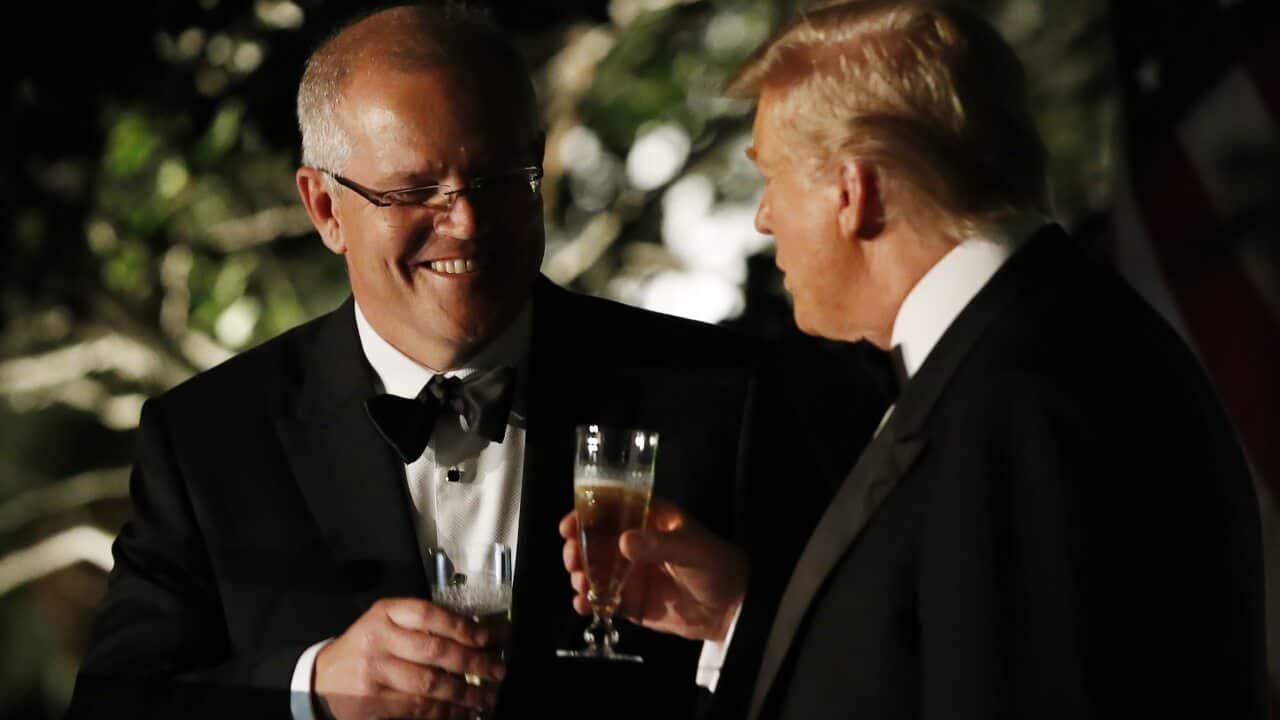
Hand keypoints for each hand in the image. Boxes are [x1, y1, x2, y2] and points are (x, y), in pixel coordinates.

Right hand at [314, 597, 505, 719]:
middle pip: (435, 651)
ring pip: (430, 684)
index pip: (430, 615)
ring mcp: (374, 672)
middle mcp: (379, 639)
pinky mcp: (372, 703)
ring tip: (487, 697)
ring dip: (464, 693)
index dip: (464, 627)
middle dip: (474, 662)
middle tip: (498, 670)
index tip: (491, 638)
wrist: (322, 678)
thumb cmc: (368, 647)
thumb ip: (425, 626)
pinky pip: (417, 709)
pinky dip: (445, 713)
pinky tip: (462, 713)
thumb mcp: (388, 624)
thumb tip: (481, 634)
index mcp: (386, 613)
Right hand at [559, 499, 748, 642]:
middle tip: (573, 560)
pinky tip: (583, 605)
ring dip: (581, 575)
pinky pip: (603, 600)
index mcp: (649, 520)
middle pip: (594, 542)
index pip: (611, 510)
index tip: (568, 527)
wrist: (733, 609)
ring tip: (581, 583)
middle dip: (577, 549)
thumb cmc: (716, 566)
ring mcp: (630, 574)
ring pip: (594, 571)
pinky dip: (588, 602)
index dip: (585, 515)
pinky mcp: (631, 602)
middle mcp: (635, 544)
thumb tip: (623, 542)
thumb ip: (658, 545)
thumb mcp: (691, 549)